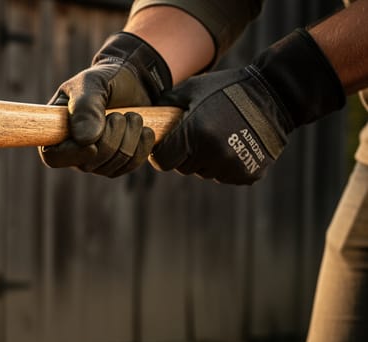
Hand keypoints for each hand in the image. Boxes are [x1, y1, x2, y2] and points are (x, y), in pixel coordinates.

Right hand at [39, 32, 171, 176]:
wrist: (134, 81)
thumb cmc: (107, 79)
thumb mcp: (92, 83)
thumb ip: (85, 107)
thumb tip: (85, 140)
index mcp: (56, 130)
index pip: (54, 157)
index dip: (72, 155)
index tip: (92, 146)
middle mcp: (72, 150)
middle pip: (88, 164)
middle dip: (111, 138)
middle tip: (120, 114)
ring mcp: (95, 160)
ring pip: (111, 166)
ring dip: (129, 138)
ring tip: (132, 116)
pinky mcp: (117, 163)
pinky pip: (129, 166)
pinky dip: (142, 147)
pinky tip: (144, 130)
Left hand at [152, 29, 345, 183]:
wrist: (275, 94)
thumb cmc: (227, 88)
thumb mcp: (192, 89)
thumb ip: (165, 106)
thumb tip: (142, 117)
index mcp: (195, 133)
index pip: (163, 161)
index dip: (162, 154)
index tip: (167, 145)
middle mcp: (212, 153)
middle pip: (183, 168)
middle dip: (185, 154)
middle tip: (199, 133)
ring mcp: (232, 166)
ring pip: (204, 172)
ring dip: (206, 160)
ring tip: (220, 135)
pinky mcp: (248, 174)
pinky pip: (225, 176)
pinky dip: (226, 165)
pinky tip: (235, 144)